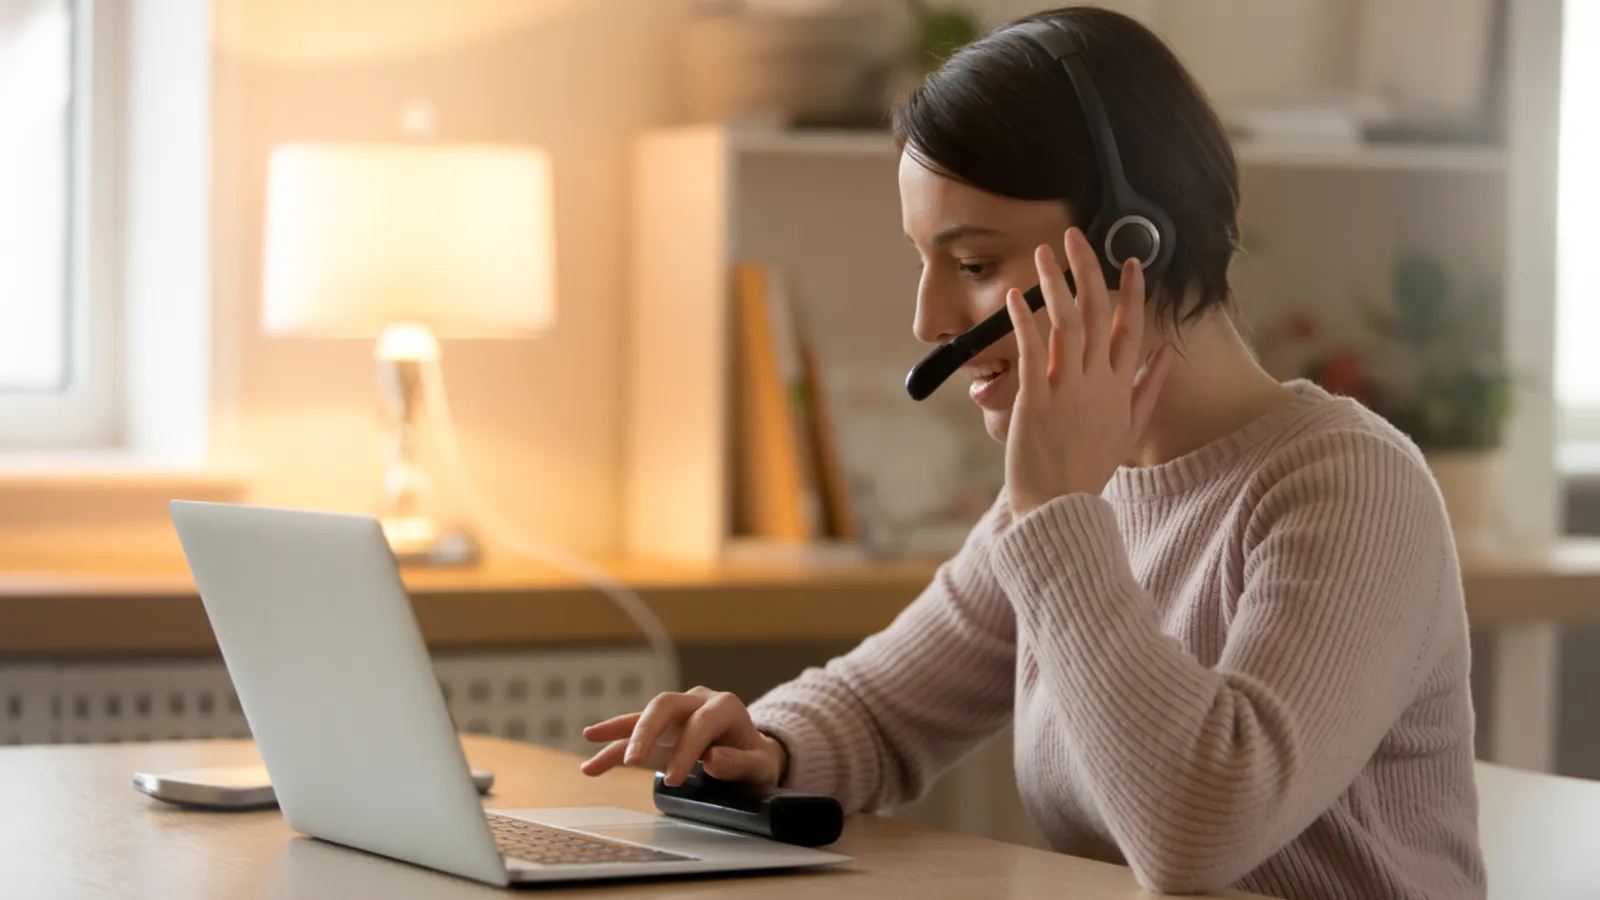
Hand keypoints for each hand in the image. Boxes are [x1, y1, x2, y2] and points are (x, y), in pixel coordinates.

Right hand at [579, 686, 786, 787]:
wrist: (751, 753)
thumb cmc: (756, 761)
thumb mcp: (760, 767)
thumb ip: (740, 763)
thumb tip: (713, 759)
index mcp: (725, 706)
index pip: (701, 723)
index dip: (686, 749)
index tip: (673, 778)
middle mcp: (698, 701)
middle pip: (665, 705)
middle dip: (646, 731)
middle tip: (634, 760)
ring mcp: (678, 711)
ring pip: (644, 715)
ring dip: (618, 729)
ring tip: (590, 739)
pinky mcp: (663, 727)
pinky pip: (635, 732)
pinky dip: (613, 744)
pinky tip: (591, 762)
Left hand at [1003, 227, 1173, 517]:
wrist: (1060, 506)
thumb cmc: (1090, 468)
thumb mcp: (1131, 429)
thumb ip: (1149, 387)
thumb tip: (1166, 352)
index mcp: (1121, 388)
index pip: (1132, 327)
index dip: (1131, 291)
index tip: (1129, 260)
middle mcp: (1098, 383)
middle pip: (1098, 314)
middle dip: (1088, 270)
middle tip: (1076, 236)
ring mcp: (1068, 390)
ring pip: (1066, 324)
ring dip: (1055, 284)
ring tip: (1044, 252)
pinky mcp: (1036, 400)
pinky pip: (1031, 351)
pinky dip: (1023, 321)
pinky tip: (1013, 296)